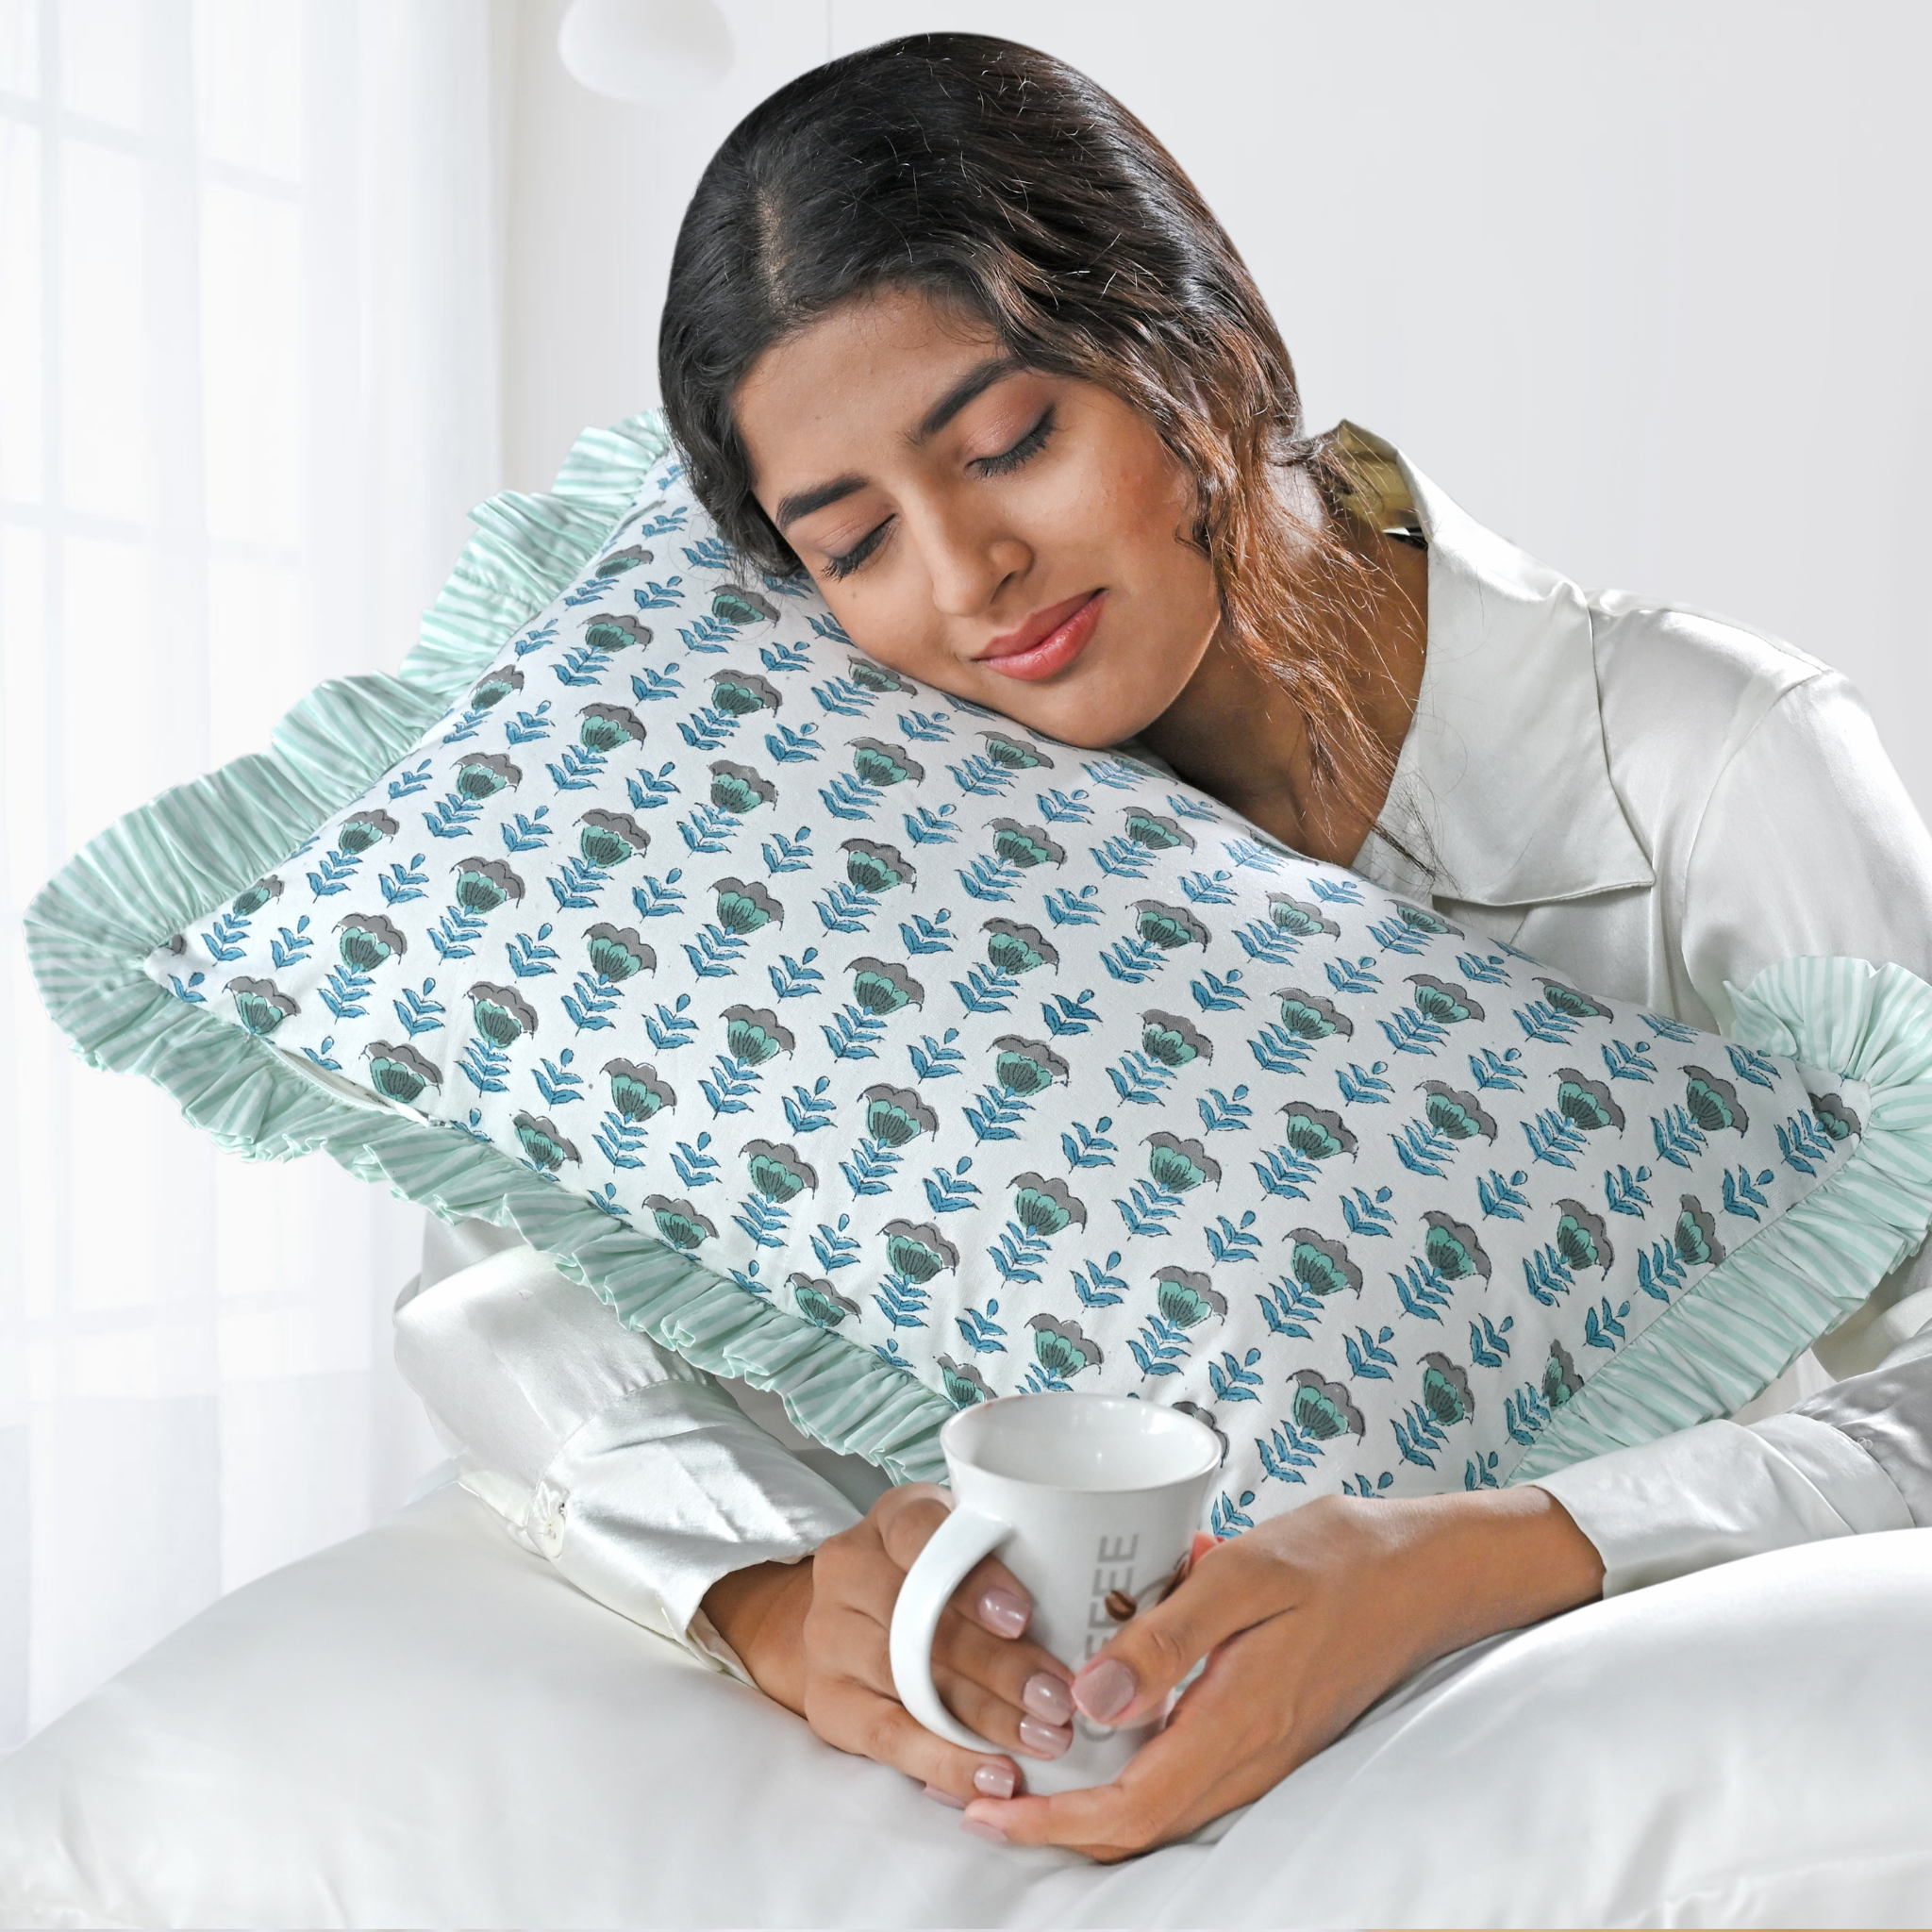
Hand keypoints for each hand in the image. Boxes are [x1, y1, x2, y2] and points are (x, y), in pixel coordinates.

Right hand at [702, 1482, 1078, 1806]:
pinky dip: (945, 1760)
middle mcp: (849, 1569)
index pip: (923, 1534)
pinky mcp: (826, 1700)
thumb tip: (1095, 1609)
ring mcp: (828, 1635)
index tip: (1024, 1616)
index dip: (974, 1577)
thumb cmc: (936, 1579)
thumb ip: (1010, 1560)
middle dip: (997, 1664)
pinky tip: (993, 1776)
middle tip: (1058, 1698)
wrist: (849, 1620)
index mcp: (892, 1519)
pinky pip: (887, 1736)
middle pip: (919, 1618)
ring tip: (1043, 1739)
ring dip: (982, 1716)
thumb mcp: (964, 1549)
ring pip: (907, 1679)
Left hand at [961, 1485, 1603, 1859]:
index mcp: (1238, 1725)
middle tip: (984, 1794)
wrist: (1426, 1571)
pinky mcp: (1267, 1730)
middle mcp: (1249, 1756)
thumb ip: (1167, 1639)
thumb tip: (1092, 1699)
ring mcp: (1262, 1750)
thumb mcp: (1244, 1576)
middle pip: (1137, 1824)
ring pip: (1161, 1804)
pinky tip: (1099, 1719)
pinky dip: (1131, 1767)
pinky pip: (1186, 1771)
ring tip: (1023, 1766)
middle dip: (1056, 1824)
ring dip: (1090, 1799)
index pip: (1129, 1810)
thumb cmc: (1338, 1559)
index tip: (988, 1811)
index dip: (1052, 1823)